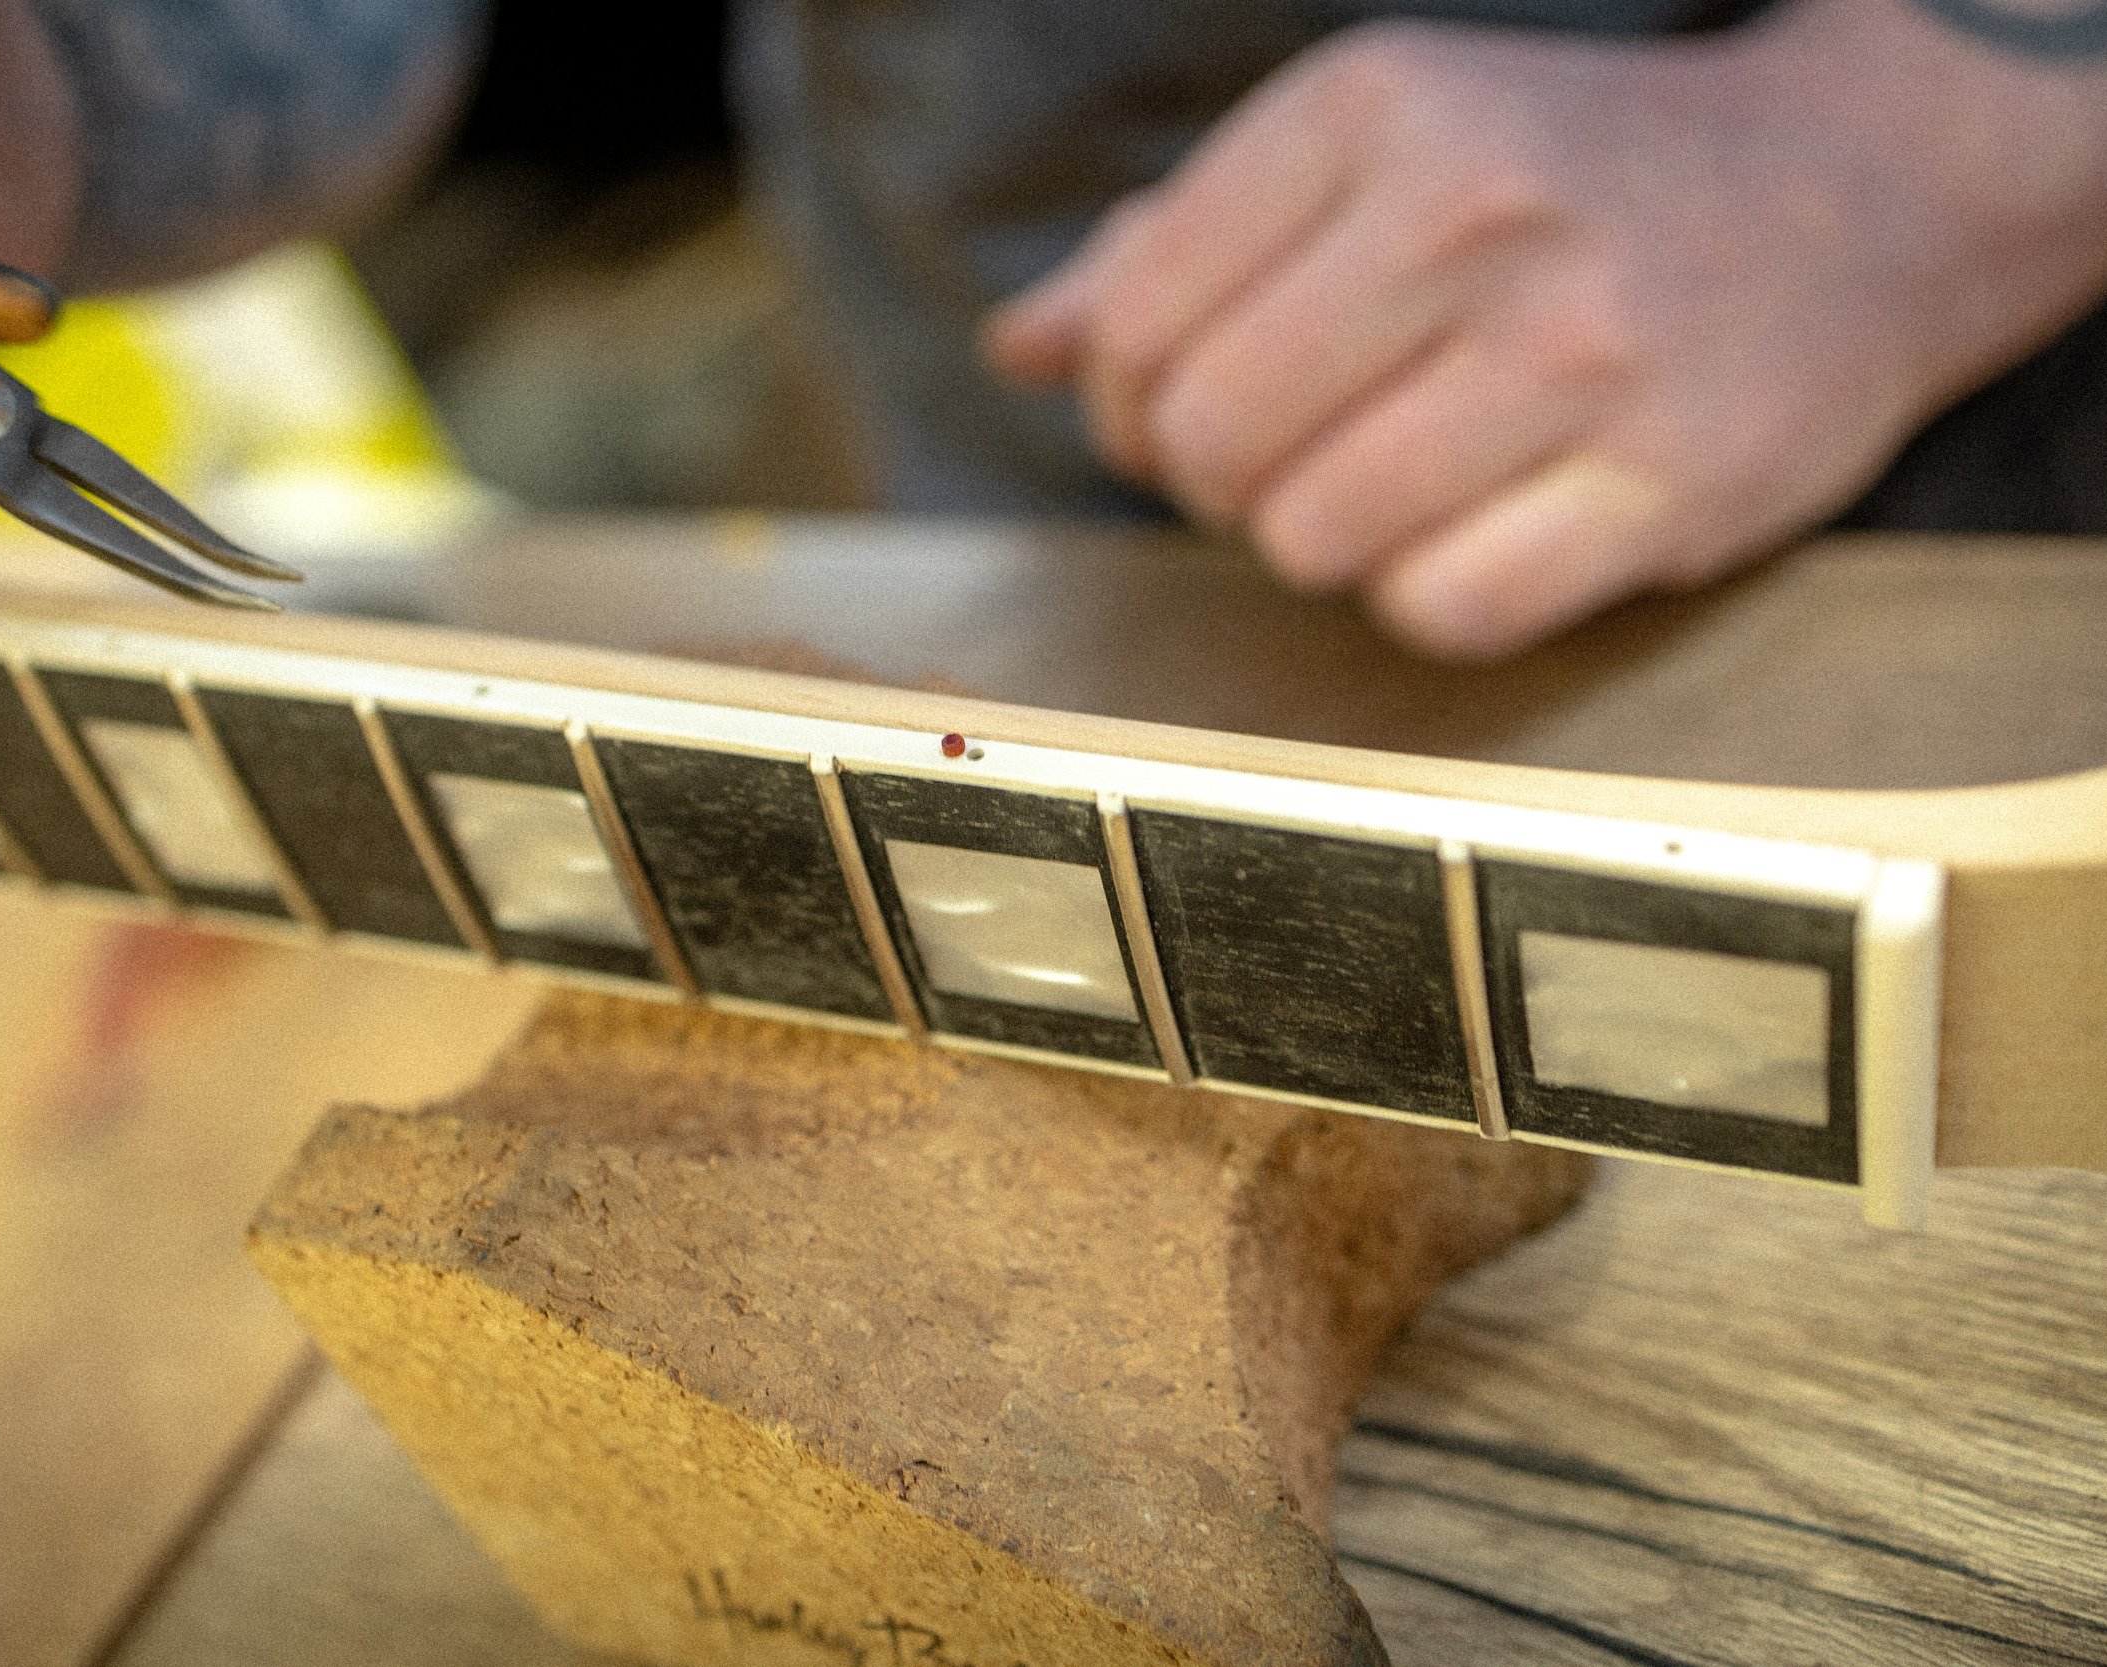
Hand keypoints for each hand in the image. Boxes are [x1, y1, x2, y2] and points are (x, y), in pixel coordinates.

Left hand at [985, 0, 2106, 657]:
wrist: (1857, 192)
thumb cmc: (1565, 181)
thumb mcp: (1368, 148)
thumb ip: (1178, 245)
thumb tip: (1021, 346)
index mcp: (1373, 108)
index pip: (1137, 327)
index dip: (1129, 408)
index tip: (1190, 409)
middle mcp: (1474, 213)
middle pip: (1211, 449)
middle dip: (1222, 484)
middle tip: (1295, 456)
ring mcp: (1582, 350)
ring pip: (1312, 543)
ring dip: (1328, 542)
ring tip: (1398, 480)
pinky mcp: (1669, 483)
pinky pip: (1441, 613)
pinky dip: (1432, 597)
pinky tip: (1481, 526)